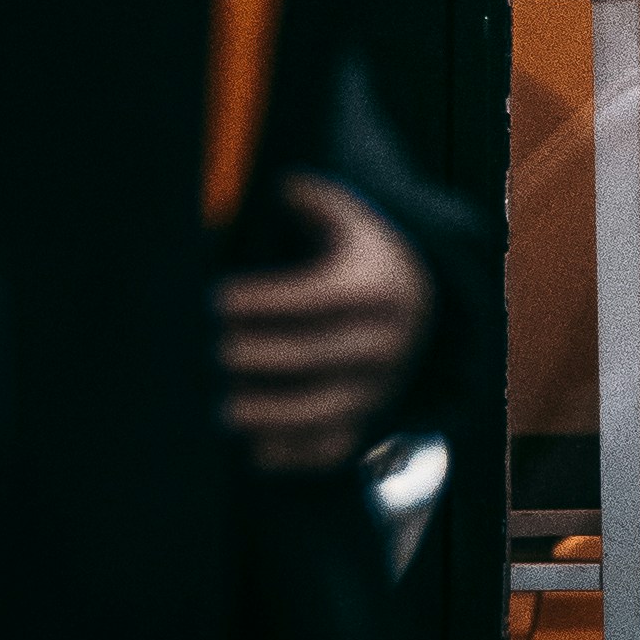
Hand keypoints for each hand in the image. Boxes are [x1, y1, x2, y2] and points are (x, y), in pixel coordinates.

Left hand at [216, 170, 433, 472]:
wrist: (426, 309)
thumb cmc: (365, 259)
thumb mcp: (352, 221)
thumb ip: (315, 201)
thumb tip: (280, 185)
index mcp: (377, 288)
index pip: (316, 295)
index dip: (265, 300)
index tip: (217, 298)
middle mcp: (384, 342)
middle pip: (315, 354)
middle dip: (259, 357)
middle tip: (212, 352)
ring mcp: (378, 388)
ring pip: (324, 410)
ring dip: (271, 414)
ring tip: (223, 410)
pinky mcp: (368, 423)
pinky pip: (332, 448)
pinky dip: (294, 455)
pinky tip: (253, 450)